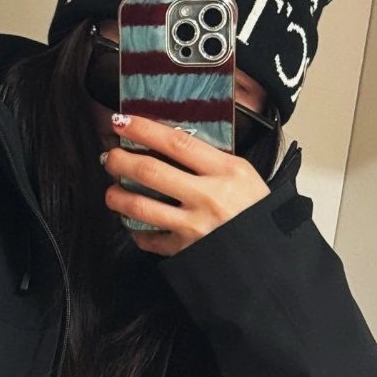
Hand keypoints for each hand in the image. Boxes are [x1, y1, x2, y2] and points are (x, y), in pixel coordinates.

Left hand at [100, 112, 270, 256]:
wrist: (268, 255)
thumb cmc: (255, 212)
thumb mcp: (243, 176)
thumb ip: (211, 161)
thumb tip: (169, 143)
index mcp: (227, 171)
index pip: (177, 143)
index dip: (144, 129)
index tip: (123, 121)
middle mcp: (208, 197)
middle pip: (150, 171)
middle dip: (120, 160)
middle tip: (109, 156)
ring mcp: (194, 226)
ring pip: (140, 207)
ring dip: (117, 196)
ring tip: (111, 191)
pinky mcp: (185, 251)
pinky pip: (149, 239)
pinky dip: (136, 231)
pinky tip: (132, 224)